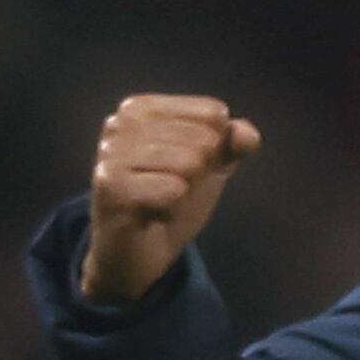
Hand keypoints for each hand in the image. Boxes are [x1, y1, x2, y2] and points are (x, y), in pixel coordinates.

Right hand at [81, 94, 262, 305]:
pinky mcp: (111, 187)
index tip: (190, 167)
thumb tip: (248, 135)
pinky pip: (172, 189)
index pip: (212, 113)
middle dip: (201, 173)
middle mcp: (120, 123)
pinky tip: (153, 212)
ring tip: (162, 199)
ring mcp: (111, 154)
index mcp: (142, 108)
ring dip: (186, 191)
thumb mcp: (210, 168)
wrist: (137, 252)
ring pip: (188, 163)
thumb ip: (232, 145)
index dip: (217, 148)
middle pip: (203, 139)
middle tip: (174, 188)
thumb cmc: (169, 201)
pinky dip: (173, 207)